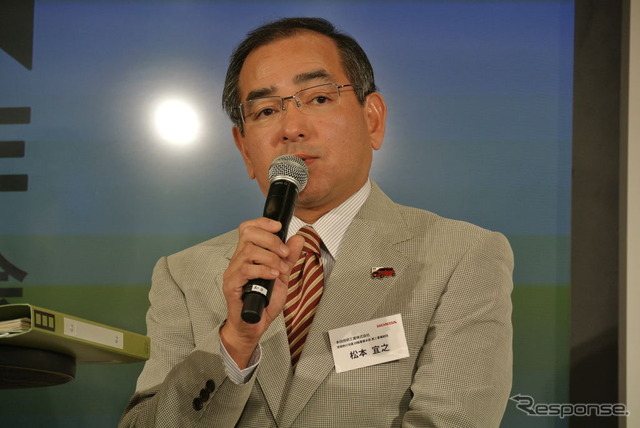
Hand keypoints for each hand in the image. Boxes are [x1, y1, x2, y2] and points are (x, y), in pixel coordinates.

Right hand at [220, 217, 303, 367]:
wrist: (254, 325)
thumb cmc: (264, 302)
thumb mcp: (283, 276)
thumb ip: (289, 257)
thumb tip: (298, 238)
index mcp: (248, 255)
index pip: (248, 228)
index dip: (263, 223)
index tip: (279, 226)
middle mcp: (238, 260)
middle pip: (248, 234)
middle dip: (271, 240)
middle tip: (284, 253)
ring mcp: (233, 271)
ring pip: (249, 251)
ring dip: (270, 258)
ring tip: (280, 270)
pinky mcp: (231, 284)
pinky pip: (245, 269)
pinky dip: (263, 270)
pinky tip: (273, 276)